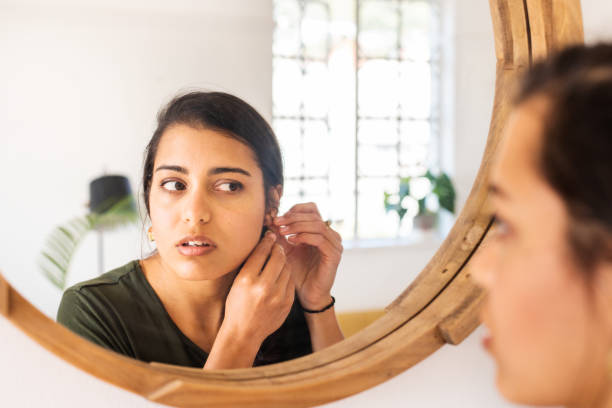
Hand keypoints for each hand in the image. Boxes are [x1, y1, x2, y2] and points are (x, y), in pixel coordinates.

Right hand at [221, 231, 294, 345]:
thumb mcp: (238, 282)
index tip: (269, 235)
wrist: (244, 333)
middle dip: (278, 248)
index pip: (261, 252)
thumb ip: (251, 264)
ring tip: (279, 259)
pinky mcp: (287, 303)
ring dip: (284, 261)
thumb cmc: (237, 305)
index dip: (267, 240)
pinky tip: (281, 275)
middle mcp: (263, 287)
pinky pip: (291, 281)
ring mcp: (278, 296)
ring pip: (287, 268)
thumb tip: (266, 243)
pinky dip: (287, 275)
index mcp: (247, 279)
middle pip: (278, 257)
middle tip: (277, 244)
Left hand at [272, 203, 342, 310]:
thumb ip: (280, 234)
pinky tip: (291, 241)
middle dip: (292, 217)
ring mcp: (335, 244)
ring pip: (317, 225)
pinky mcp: (334, 255)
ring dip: (297, 226)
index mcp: (321, 230)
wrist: (307, 294)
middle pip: (313, 215)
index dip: (295, 209)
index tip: (278, 218)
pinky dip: (304, 237)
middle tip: (276, 223)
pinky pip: (320, 239)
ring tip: (282, 232)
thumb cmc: (297, 273)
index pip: (312, 208)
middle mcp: (331, 235)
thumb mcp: (286, 250)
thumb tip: (269, 218)